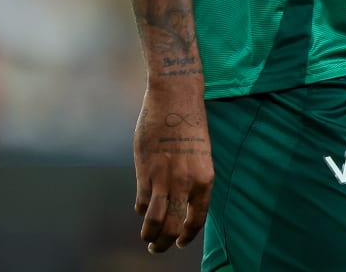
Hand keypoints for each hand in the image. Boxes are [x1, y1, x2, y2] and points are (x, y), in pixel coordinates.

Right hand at [132, 80, 213, 254]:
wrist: (175, 97)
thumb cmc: (188, 124)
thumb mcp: (199, 156)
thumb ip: (191, 180)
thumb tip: (180, 203)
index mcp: (205, 179)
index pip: (197, 220)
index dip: (187, 236)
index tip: (180, 242)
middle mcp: (186, 183)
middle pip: (174, 226)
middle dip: (165, 242)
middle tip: (158, 248)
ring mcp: (164, 178)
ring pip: (154, 221)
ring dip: (150, 235)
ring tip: (148, 240)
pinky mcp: (145, 171)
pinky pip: (141, 202)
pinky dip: (140, 209)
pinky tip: (141, 209)